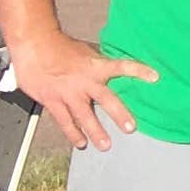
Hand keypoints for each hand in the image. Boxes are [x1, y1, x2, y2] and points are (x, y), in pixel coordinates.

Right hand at [14, 29, 155, 148]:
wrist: (34, 45)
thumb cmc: (62, 47)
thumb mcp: (87, 51)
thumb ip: (100, 65)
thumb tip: (116, 71)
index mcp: (95, 66)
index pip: (122, 66)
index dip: (139, 70)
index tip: (155, 77)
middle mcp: (84, 81)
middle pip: (106, 100)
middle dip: (119, 115)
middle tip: (130, 128)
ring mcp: (68, 93)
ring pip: (84, 116)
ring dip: (95, 132)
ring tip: (106, 145)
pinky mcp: (52, 101)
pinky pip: (64, 121)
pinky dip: (73, 133)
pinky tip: (81, 143)